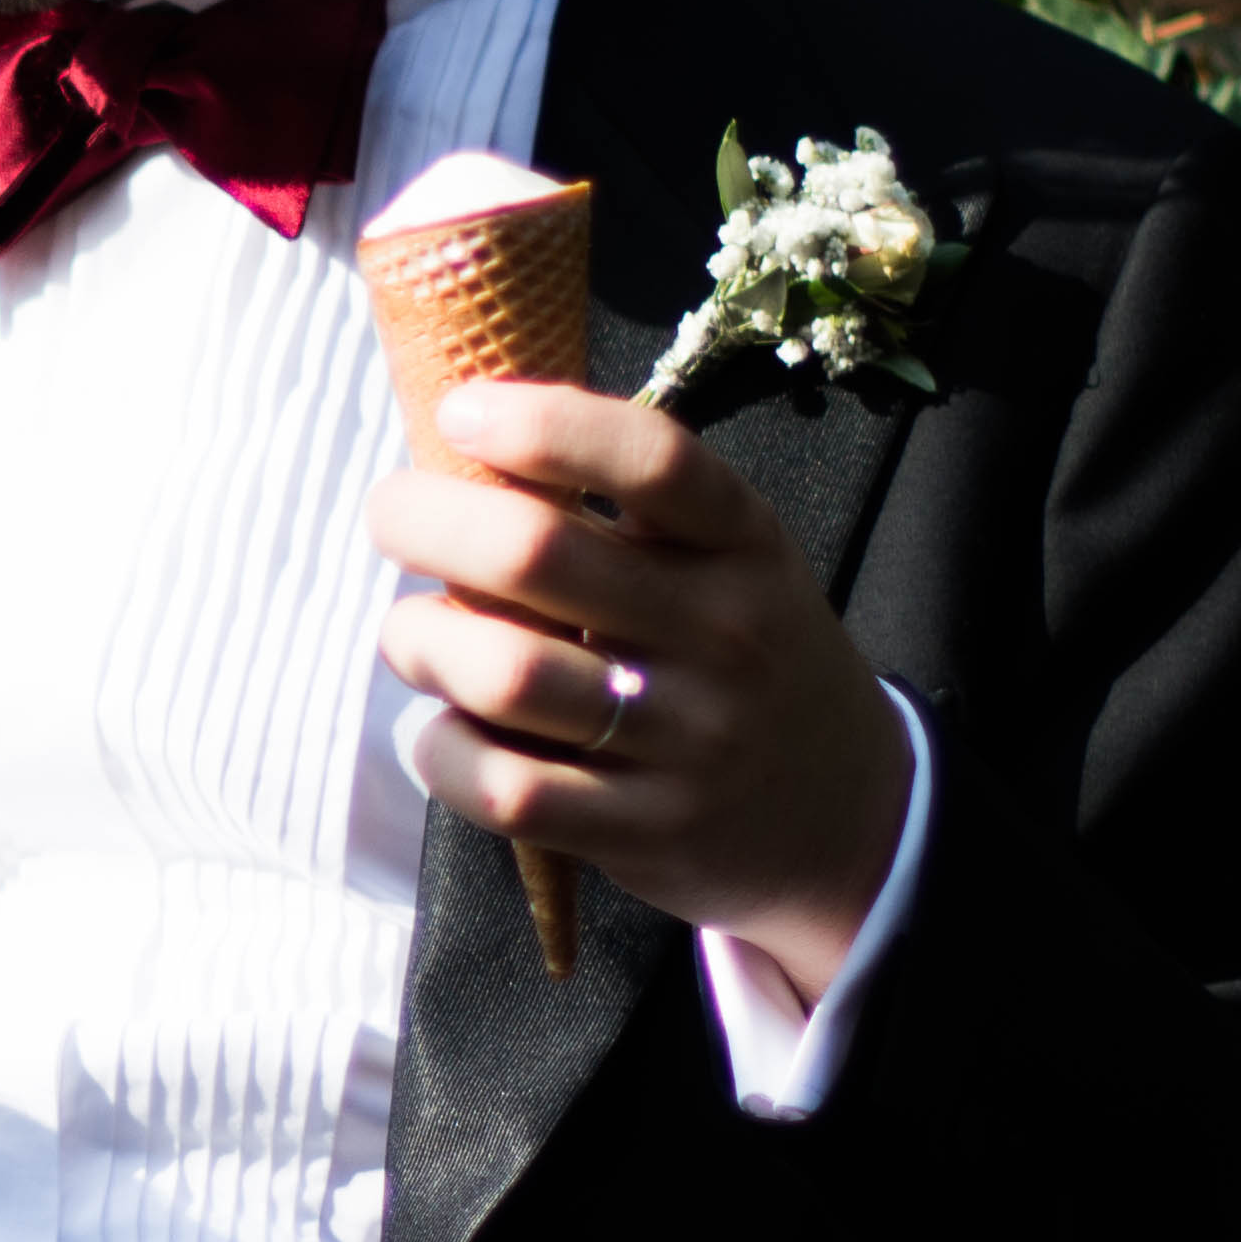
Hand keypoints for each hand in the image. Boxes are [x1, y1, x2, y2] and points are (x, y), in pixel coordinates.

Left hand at [371, 380, 914, 991]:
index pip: (651, 458)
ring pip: (504, 672)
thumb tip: (461, 453)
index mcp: (741, 542)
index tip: (459, 411)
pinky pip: (509, 788)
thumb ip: (624, 513)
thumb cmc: (740, 656)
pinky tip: (442, 733)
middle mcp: (722, 632)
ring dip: (420, 641)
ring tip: (415, 637)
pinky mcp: (648, 830)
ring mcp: (688, 737)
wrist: (847, 812)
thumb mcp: (724, 563)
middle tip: (393, 517)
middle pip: (537, 554)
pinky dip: (443, 753)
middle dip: (425, 520)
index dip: (540, 424)